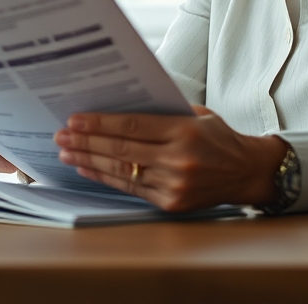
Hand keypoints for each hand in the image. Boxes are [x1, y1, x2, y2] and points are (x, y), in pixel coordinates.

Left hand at [53, 105, 287, 211]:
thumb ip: (163, 111)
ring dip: (89, 161)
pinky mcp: (171, 202)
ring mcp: (174, 184)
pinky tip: (88, 168)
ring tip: (66, 152)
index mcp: (185, 131)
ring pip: (122, 170)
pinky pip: (130, 188)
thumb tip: (119, 104)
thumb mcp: (197, 114)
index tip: (75, 120)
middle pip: (121, 149)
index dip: (100, 123)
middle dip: (86, 142)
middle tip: (61, 135)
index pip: (133, 126)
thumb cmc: (219, 138)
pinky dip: (105, 177)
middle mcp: (178, 160)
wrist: (246, 173)